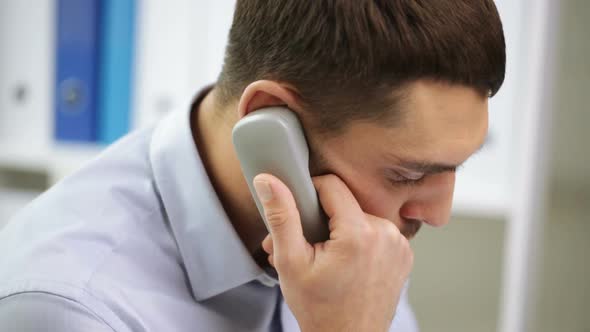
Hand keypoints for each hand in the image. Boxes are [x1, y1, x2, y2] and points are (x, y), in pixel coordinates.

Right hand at [253, 174, 413, 331]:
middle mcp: (387, 233)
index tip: (299, 215)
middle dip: (322, 218)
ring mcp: (399, 244)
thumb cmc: (318, 308)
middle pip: (346, 203)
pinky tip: (346, 261)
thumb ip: (281, 217)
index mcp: (359, 233)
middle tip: (305, 244)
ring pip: (360, 216)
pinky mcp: (404, 253)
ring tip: (324, 255)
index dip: (309, 193)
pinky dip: (360, 239)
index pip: (332, 185)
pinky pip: (376, 231)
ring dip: (341, 228)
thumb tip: (268, 181)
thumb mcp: (290, 262)